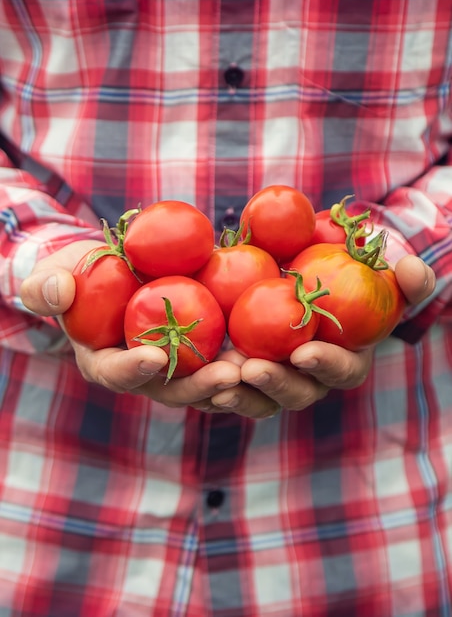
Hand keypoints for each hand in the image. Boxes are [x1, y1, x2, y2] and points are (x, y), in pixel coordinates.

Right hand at [20, 242, 242, 406]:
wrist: (116, 276)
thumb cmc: (83, 276)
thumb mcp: (58, 275)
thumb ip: (48, 287)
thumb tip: (56, 290)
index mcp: (106, 363)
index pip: (116, 374)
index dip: (133, 369)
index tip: (154, 356)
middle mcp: (146, 376)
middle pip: (174, 392)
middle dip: (201, 386)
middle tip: (229, 374)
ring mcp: (179, 370)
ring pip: (209, 387)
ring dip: (237, 382)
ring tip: (261, 366)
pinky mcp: (205, 356)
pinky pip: (230, 366)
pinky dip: (252, 362)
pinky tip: (278, 350)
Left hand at [208, 255, 436, 418]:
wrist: (291, 263)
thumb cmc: (336, 263)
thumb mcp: (367, 260)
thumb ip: (396, 271)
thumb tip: (413, 271)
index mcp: (342, 357)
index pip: (343, 373)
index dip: (327, 368)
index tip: (304, 352)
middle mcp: (307, 376)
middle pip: (296, 396)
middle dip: (276, 386)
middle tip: (251, 369)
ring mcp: (271, 378)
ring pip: (257, 401)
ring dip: (239, 394)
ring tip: (218, 379)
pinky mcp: (237, 374)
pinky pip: (222, 388)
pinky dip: (208, 385)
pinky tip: (191, 373)